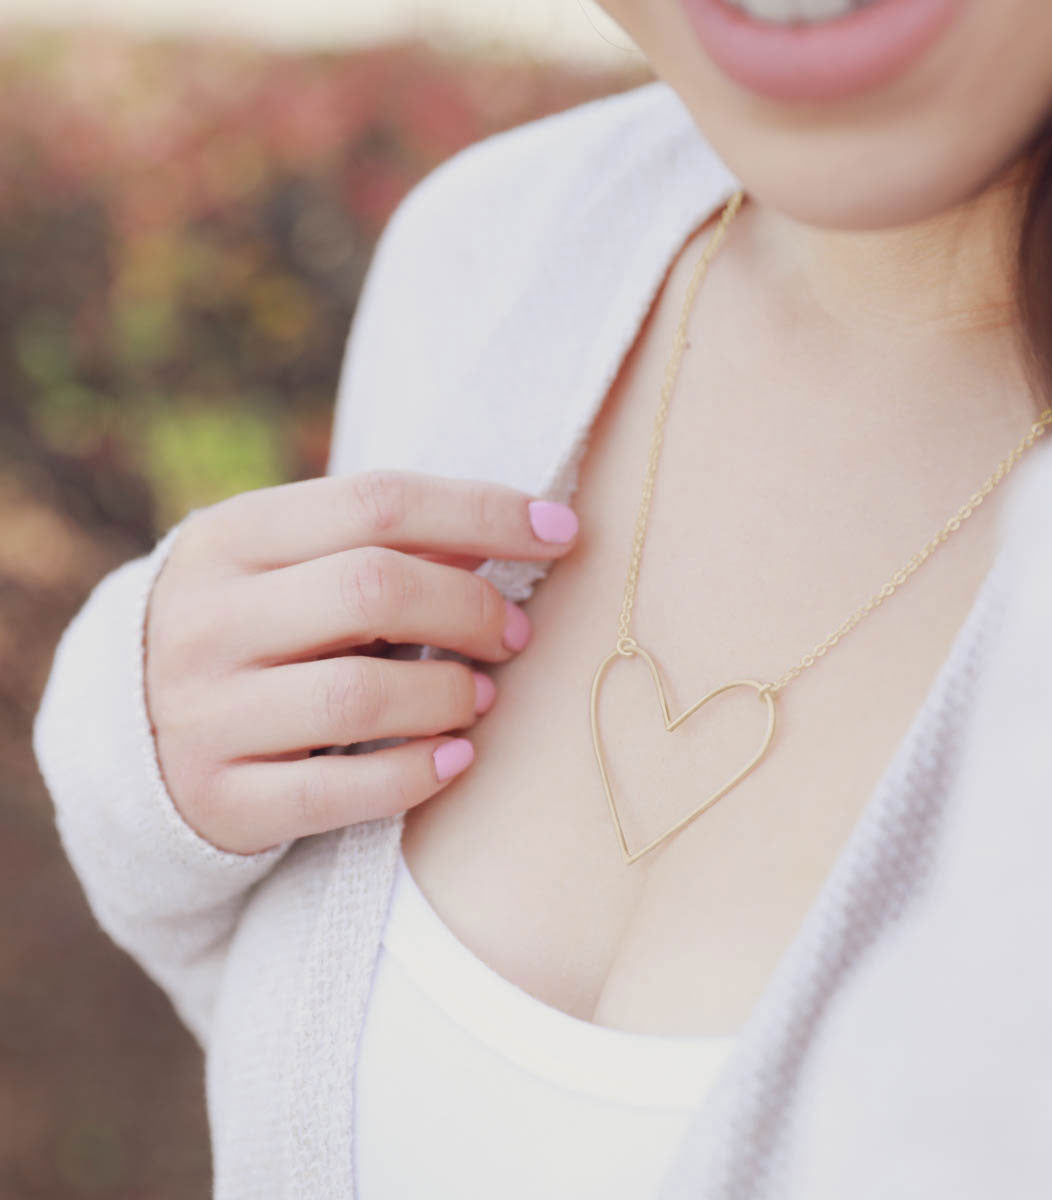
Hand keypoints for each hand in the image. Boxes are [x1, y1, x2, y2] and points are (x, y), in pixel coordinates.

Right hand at [144, 470, 579, 854]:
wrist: (138, 734)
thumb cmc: (259, 631)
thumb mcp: (297, 568)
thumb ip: (387, 546)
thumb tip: (513, 531)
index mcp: (232, 537)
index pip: (377, 502)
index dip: (484, 512)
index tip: (561, 533)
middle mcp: (206, 619)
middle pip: (373, 588)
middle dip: (469, 607)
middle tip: (516, 634)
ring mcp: (203, 713)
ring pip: (360, 694)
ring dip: (450, 695)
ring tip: (481, 698)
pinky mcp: (219, 799)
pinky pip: (336, 792)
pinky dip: (416, 774)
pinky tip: (457, 759)